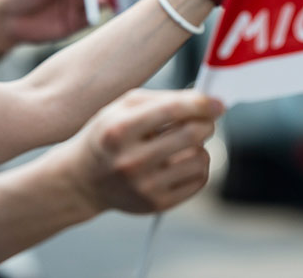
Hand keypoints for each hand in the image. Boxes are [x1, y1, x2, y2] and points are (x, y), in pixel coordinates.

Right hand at [61, 89, 224, 214]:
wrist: (83, 180)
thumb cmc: (108, 136)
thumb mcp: (121, 108)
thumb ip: (162, 99)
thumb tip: (205, 101)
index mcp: (119, 130)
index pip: (171, 110)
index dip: (202, 104)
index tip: (218, 103)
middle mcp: (131, 161)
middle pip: (191, 135)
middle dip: (207, 124)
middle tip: (204, 121)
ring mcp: (144, 186)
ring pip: (200, 158)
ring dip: (200, 147)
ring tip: (184, 144)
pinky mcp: (156, 204)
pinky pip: (199, 180)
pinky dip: (198, 166)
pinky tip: (181, 161)